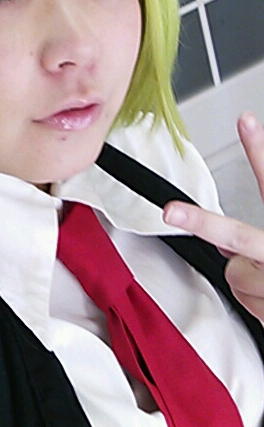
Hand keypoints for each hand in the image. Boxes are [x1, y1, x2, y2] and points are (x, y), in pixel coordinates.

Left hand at [163, 113, 263, 321]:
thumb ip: (257, 238)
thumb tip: (225, 242)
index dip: (257, 150)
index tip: (245, 121)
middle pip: (239, 236)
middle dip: (203, 223)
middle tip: (172, 211)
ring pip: (235, 275)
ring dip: (249, 281)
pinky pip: (247, 303)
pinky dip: (258, 304)